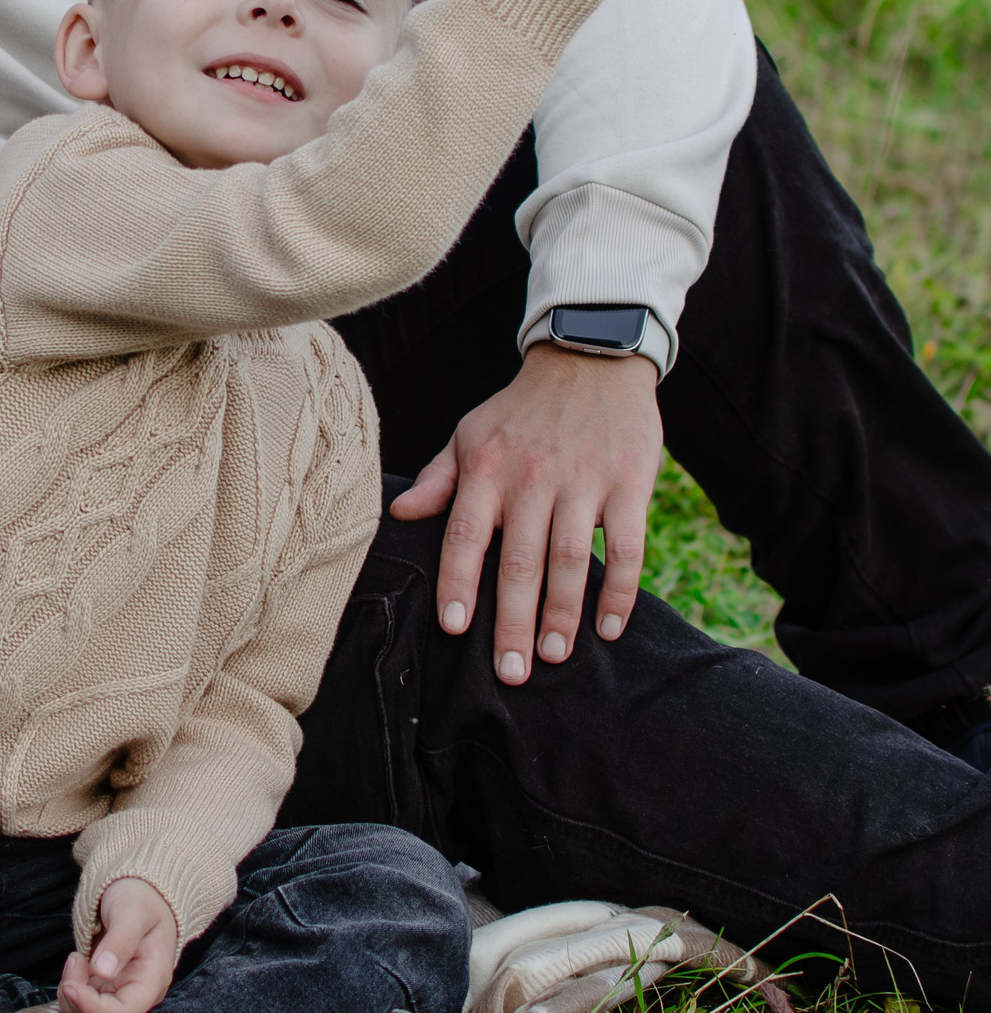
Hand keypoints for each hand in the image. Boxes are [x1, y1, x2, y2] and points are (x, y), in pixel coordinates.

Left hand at [60, 877, 178, 1012]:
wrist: (139, 892)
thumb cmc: (141, 899)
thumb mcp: (132, 911)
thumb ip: (120, 940)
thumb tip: (103, 970)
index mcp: (152, 980)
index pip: (123, 1012)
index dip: (92, 1007)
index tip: (69, 984)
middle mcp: (138, 993)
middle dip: (77, 998)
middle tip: (74, 960)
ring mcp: (120, 993)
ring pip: (87, 1012)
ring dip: (71, 994)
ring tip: (75, 959)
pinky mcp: (105, 989)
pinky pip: (83, 1002)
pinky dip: (71, 990)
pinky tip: (75, 966)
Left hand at [389, 342, 660, 682]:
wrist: (591, 361)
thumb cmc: (521, 409)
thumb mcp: (471, 434)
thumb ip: (440, 478)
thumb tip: (404, 515)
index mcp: (487, 469)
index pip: (466, 535)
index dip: (460, 583)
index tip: (456, 629)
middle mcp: (532, 478)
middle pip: (519, 561)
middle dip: (514, 621)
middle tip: (512, 672)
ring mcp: (584, 483)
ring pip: (570, 561)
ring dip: (563, 615)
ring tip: (554, 658)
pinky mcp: (630, 485)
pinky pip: (626, 548)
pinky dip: (619, 591)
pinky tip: (609, 627)